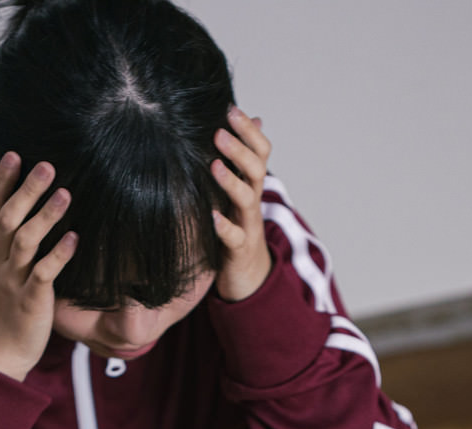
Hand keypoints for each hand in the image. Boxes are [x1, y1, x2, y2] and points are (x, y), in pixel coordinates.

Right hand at [0, 153, 77, 380]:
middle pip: (6, 218)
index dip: (0, 181)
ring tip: (65, 193)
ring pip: (25, 241)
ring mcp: (12, 280)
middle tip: (45, 164)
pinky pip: (43, 274)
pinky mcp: (30, 300)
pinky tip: (74, 238)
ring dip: (45, 216)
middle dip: (24, 190)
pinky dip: (58, 255)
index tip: (14, 154)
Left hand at [210, 105, 272, 301]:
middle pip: (255, 170)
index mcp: (252, 184)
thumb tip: (255, 119)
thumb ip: (243, 158)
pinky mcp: (238, 250)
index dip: (249, 130)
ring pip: (246, 199)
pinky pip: (234, 237)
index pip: (260, 151)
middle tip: (219, 131)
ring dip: (231, 181)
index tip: (230, 109)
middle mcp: (252, 201)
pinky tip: (212, 216)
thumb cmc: (238, 226)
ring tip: (213, 165)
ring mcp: (247, 225)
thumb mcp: (241, 190)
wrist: (249, 275)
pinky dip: (224, 227)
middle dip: (240, 149)